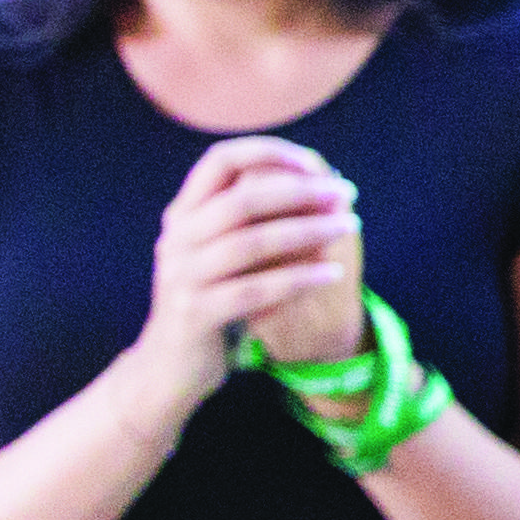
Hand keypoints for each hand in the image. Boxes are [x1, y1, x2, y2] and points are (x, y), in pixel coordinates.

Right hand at [142, 138, 363, 397]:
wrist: (170, 367)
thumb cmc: (210, 301)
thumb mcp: (219, 252)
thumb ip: (247, 219)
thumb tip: (314, 179)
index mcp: (182, 215)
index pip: (219, 161)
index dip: (267, 152)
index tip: (313, 163)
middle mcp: (176, 240)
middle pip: (241, 199)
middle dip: (300, 191)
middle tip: (345, 193)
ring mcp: (182, 278)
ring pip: (252, 243)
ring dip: (308, 230)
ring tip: (349, 226)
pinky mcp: (195, 314)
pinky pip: (256, 290)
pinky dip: (300, 278)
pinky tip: (333, 272)